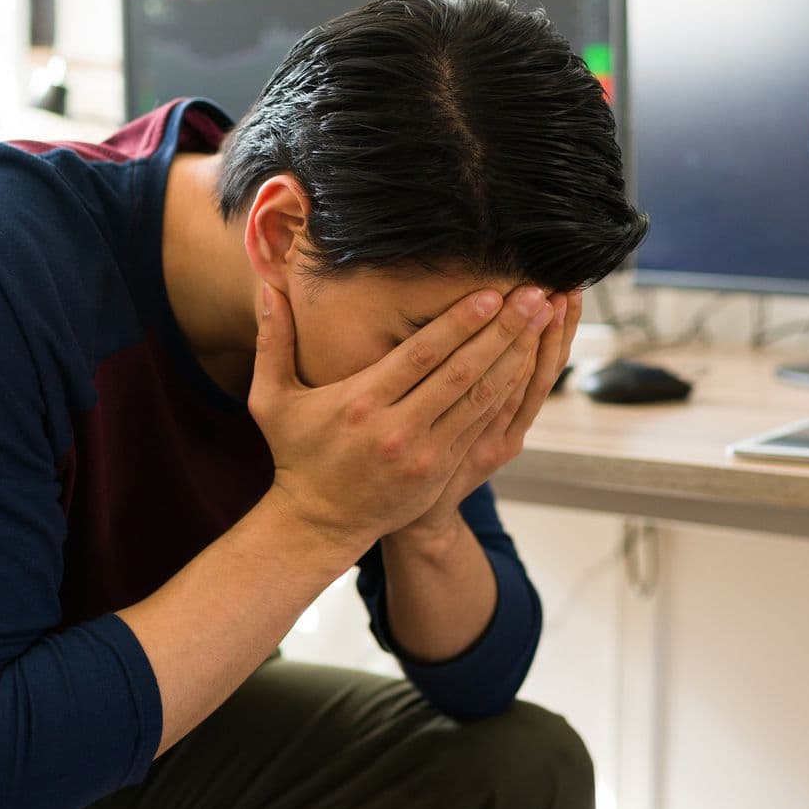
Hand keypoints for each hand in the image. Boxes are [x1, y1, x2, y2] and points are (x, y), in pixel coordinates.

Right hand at [250, 278, 558, 553]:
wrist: (319, 522)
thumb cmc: (298, 454)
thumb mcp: (272, 399)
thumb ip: (272, 340)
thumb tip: (267, 286)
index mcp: (361, 405)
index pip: (420, 356)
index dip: (459, 324)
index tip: (490, 294)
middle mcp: (397, 430)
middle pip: (460, 372)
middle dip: (502, 331)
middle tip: (533, 296)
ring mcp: (425, 454)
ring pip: (480, 398)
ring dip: (515, 357)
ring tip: (542, 320)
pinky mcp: (441, 470)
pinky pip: (481, 424)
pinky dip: (507, 392)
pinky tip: (528, 362)